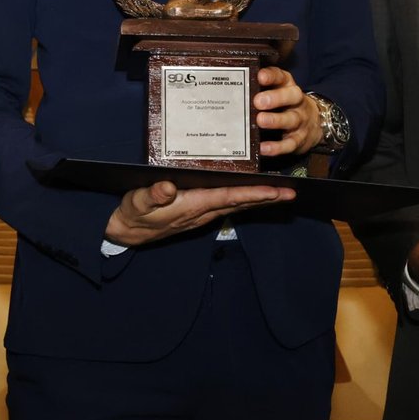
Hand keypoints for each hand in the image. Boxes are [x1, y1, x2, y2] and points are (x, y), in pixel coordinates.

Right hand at [104, 180, 294, 246]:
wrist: (127, 233)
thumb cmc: (133, 213)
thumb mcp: (137, 202)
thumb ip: (151, 195)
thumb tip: (167, 187)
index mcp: (192, 205)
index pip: (229, 198)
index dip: (253, 193)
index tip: (275, 190)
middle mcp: (202, 212)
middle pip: (241, 203)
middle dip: (267, 197)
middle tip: (292, 192)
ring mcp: (202, 214)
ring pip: (237, 204)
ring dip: (259, 198)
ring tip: (281, 192)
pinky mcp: (199, 212)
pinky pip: (228, 204)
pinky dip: (244, 198)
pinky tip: (252, 193)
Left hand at [253, 67, 319, 156]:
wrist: (314, 123)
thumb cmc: (286, 104)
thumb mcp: (278, 92)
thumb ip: (260, 88)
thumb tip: (233, 87)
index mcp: (288, 86)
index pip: (281, 77)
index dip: (271, 76)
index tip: (260, 76)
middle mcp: (296, 102)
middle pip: (291, 96)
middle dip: (275, 98)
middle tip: (258, 101)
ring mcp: (299, 121)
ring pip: (290, 119)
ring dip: (275, 121)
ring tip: (260, 120)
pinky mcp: (298, 140)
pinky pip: (288, 144)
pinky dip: (276, 147)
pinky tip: (263, 148)